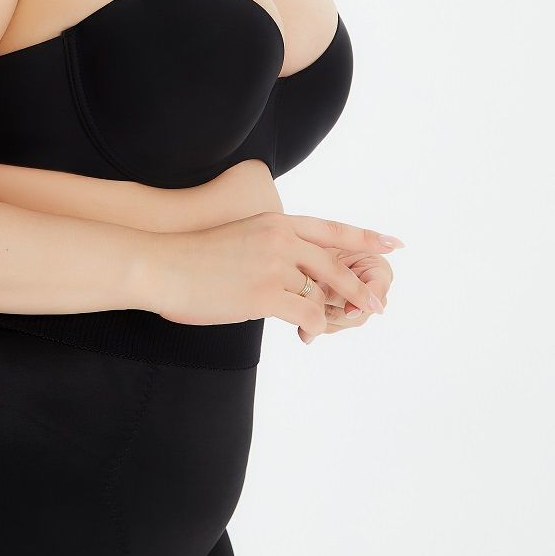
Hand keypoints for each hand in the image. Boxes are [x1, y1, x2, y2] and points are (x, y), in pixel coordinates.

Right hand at [151, 211, 401, 336]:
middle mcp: (280, 236)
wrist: (161, 263)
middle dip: (361, 287)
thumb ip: (267, 245)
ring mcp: (275, 263)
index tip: (393, 243)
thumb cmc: (190, 255)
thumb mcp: (237, 235)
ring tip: (338, 324)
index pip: (330, 228)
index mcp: (274, 220)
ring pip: (321, 294)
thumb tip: (286, 268)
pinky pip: (308, 315)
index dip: (364, 237)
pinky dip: (313, 327)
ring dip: (330, 313)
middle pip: (334, 264)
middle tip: (380, 303)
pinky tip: (307, 335)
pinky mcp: (267, 292)